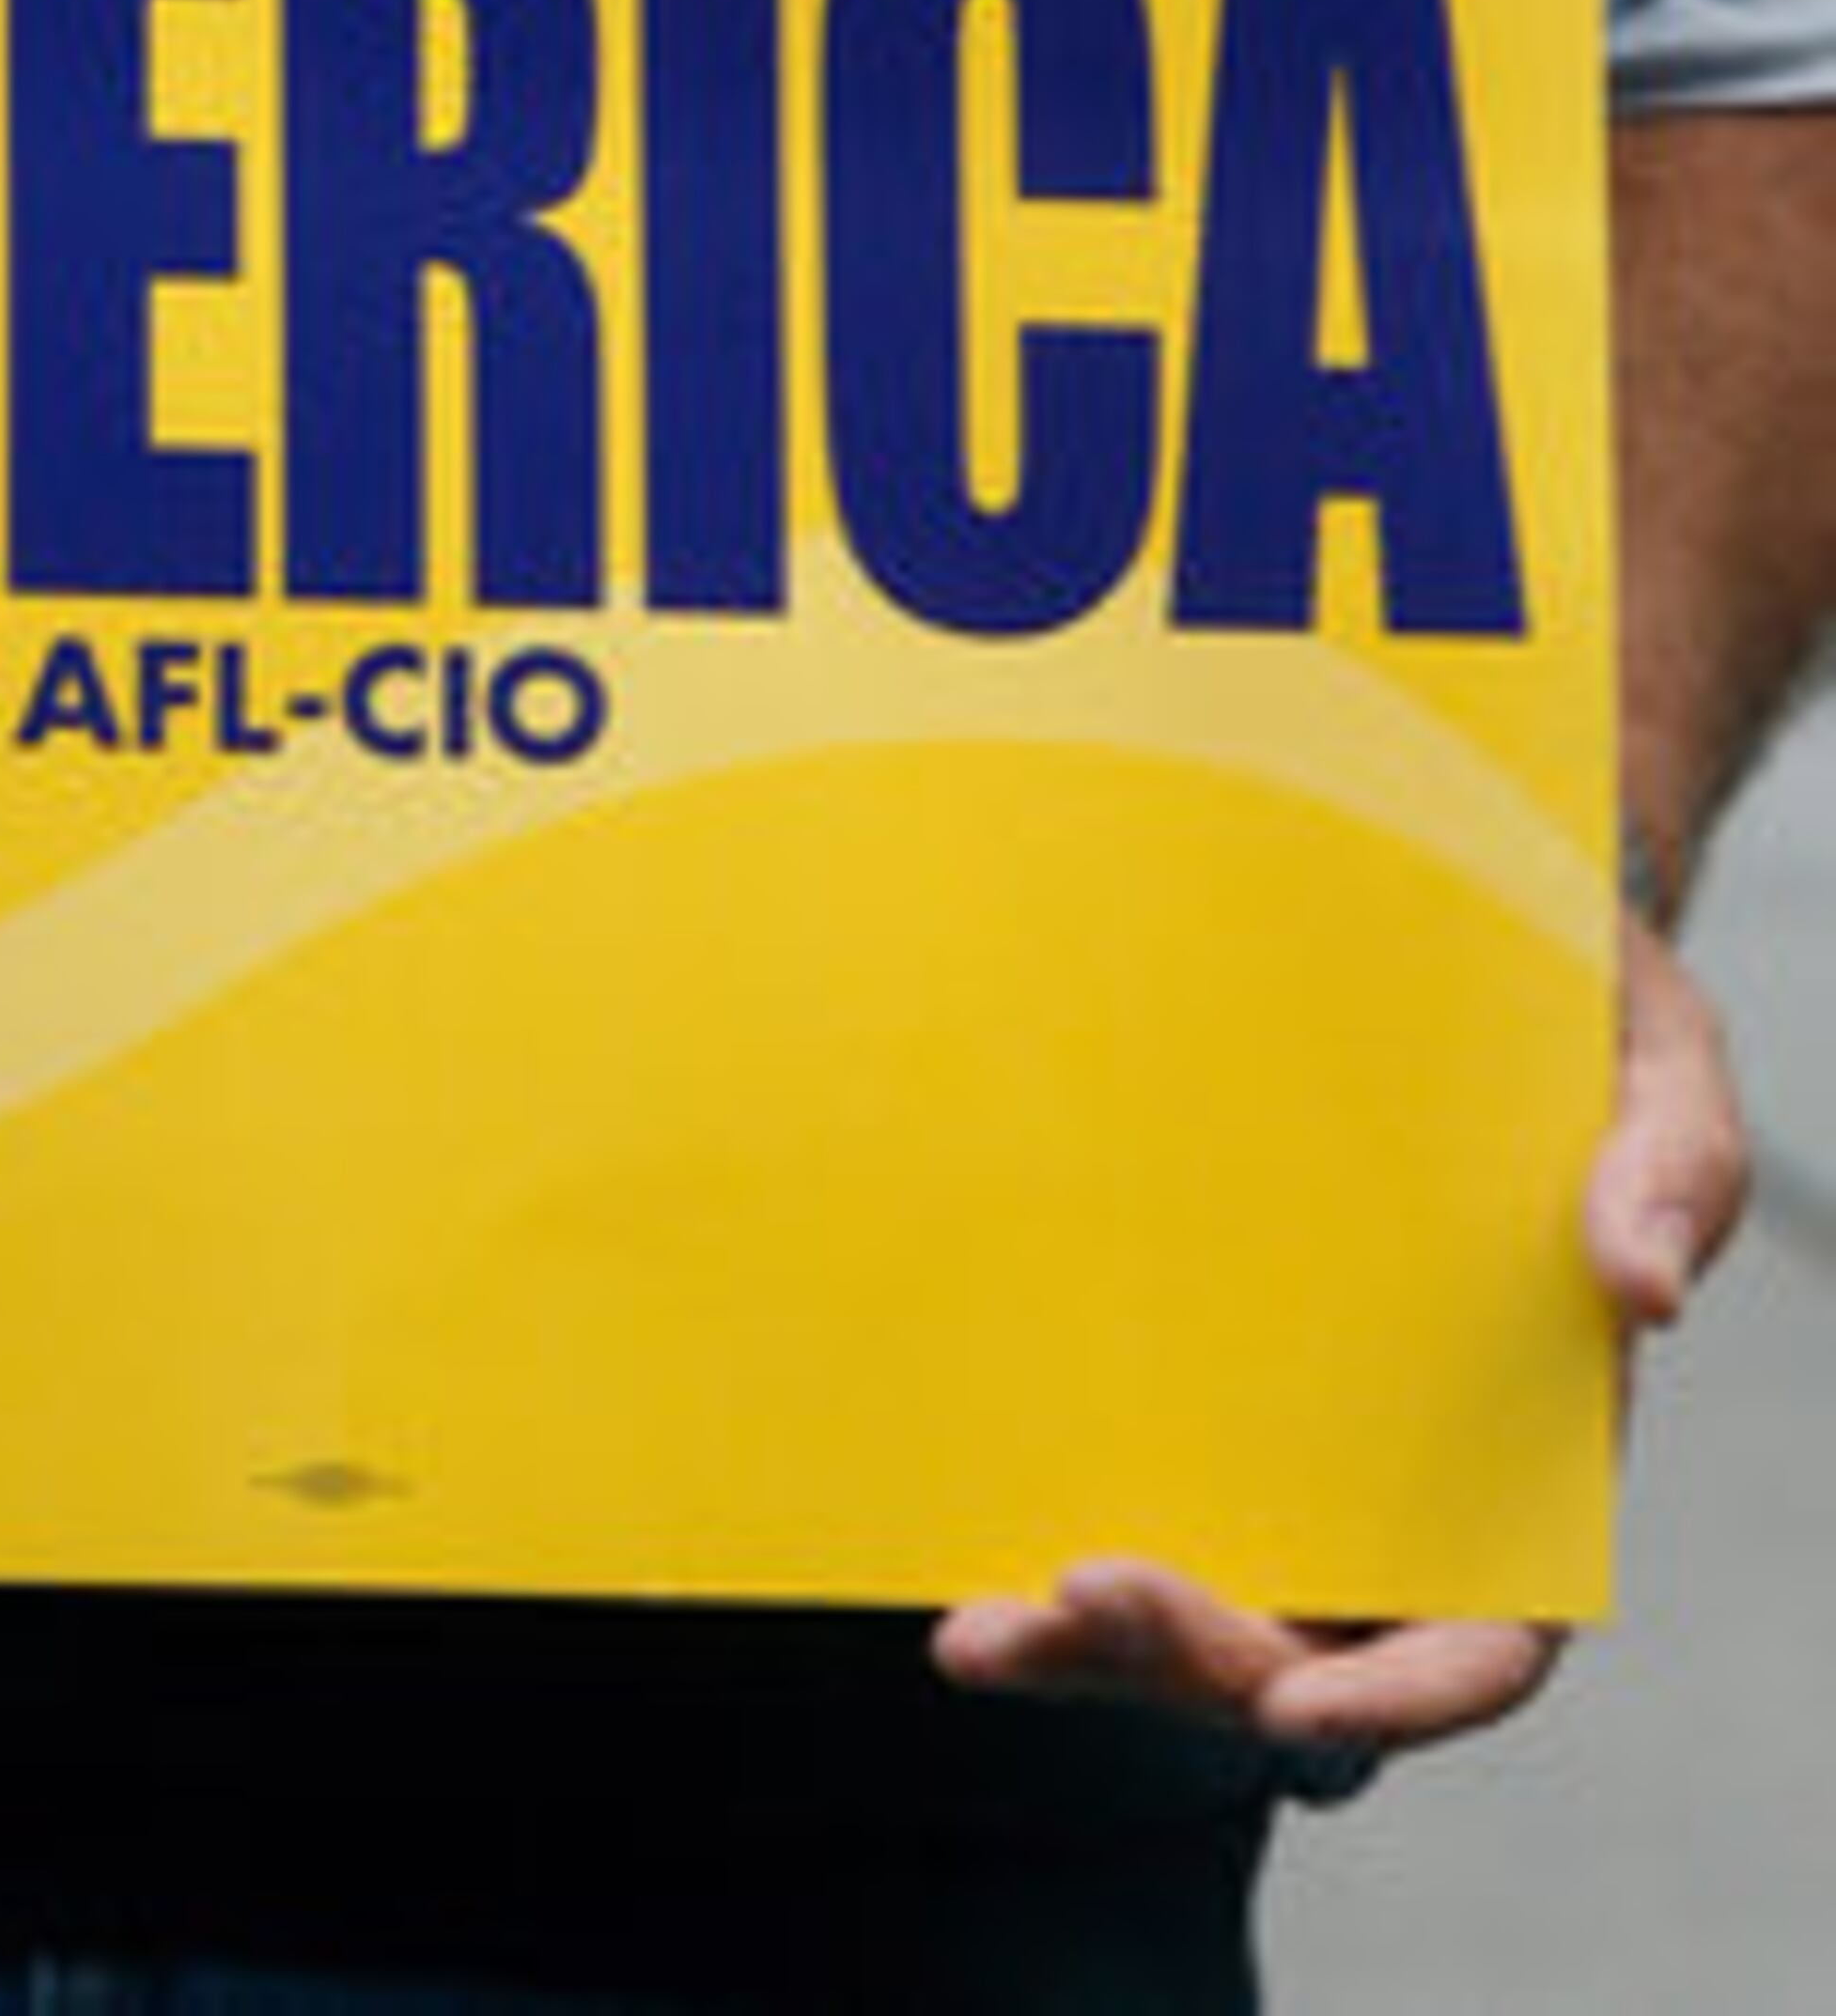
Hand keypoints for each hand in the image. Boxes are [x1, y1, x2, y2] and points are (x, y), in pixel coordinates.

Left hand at [928, 903, 1749, 1763]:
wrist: (1439, 922)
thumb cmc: (1569, 1012)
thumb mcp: (1652, 1056)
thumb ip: (1672, 1159)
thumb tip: (1647, 1284)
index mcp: (1526, 1465)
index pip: (1483, 1642)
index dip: (1402, 1698)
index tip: (1297, 1705)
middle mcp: (1399, 1490)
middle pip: (1304, 1653)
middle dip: (1195, 1660)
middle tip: (1079, 1594)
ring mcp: (1281, 1450)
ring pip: (1196, 1611)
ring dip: (1089, 1649)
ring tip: (981, 1636)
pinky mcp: (1174, 1378)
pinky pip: (1118, 1499)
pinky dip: (1042, 1565)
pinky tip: (957, 1568)